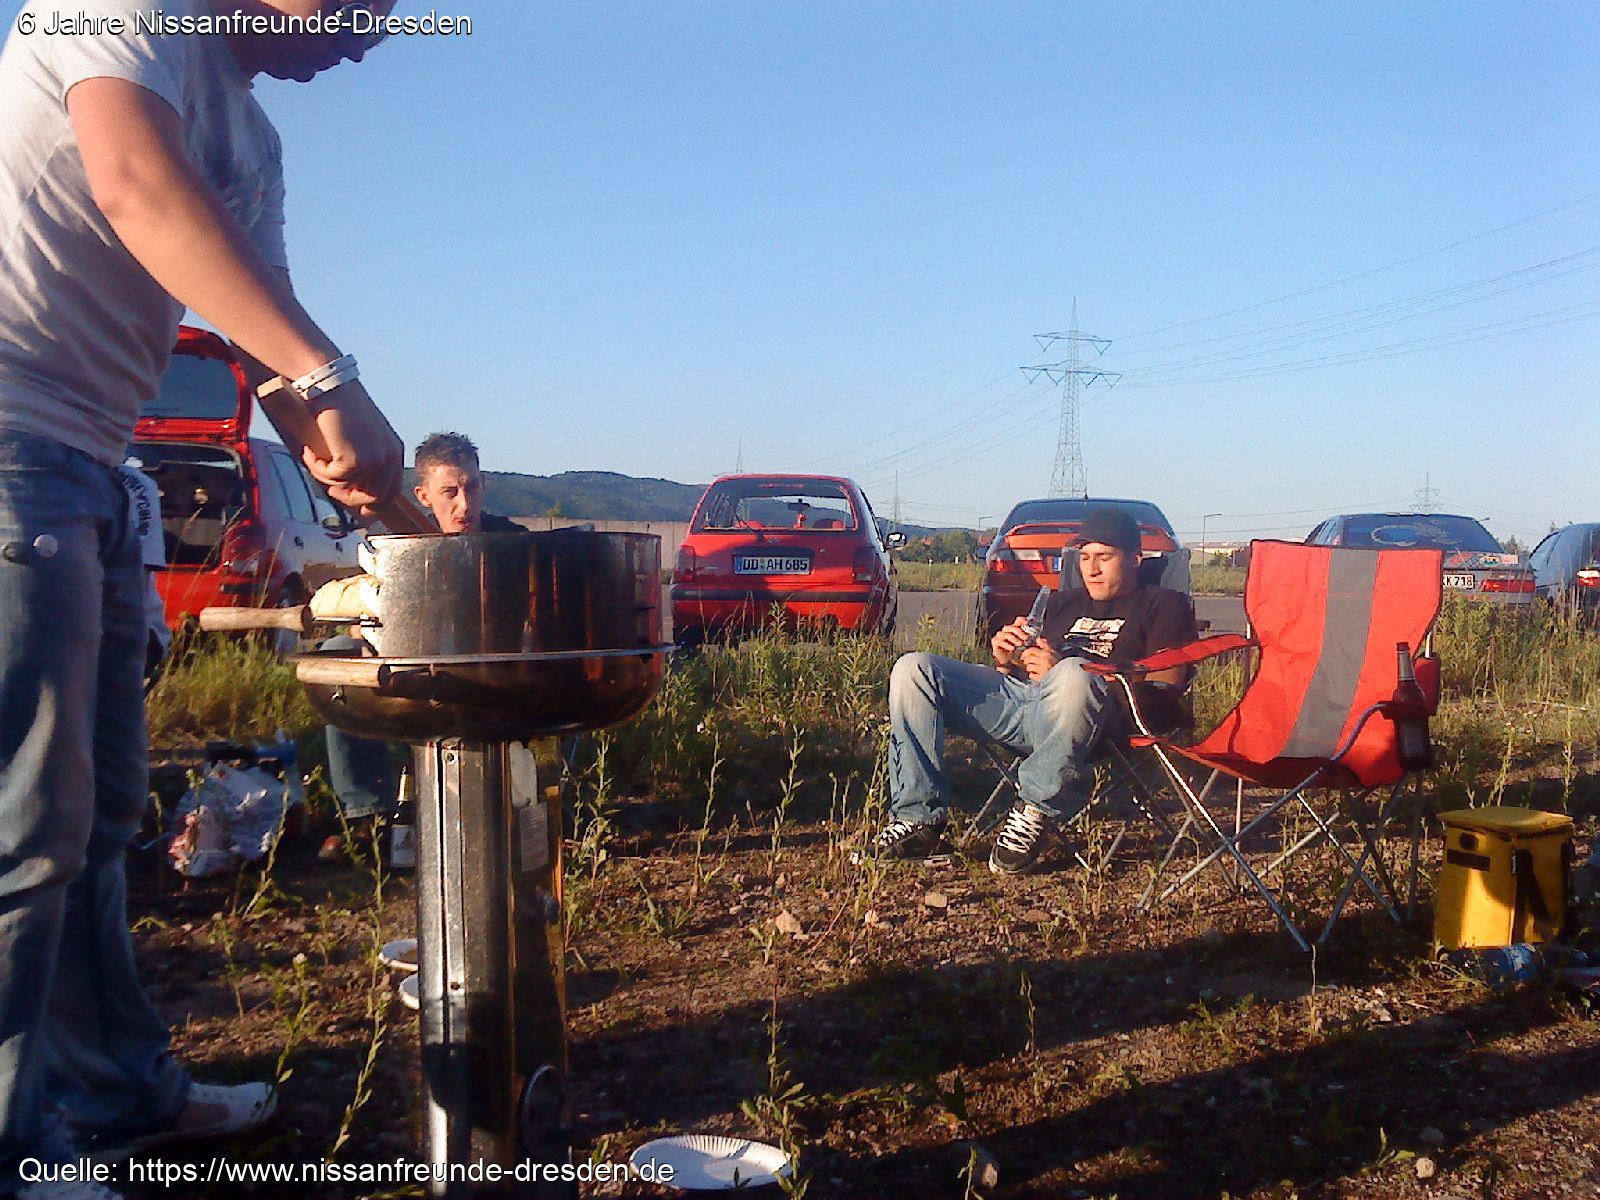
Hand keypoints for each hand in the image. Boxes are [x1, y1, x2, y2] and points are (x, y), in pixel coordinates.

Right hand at [299, 381, 403, 513]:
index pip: (392, 491)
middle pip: (376, 499)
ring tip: (315, 459)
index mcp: (395, 451)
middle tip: (331, 490)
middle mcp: (390, 457)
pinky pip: (333, 479)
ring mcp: (375, 459)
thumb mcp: (361, 437)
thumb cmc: (338, 408)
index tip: (358, 507)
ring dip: (327, 478)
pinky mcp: (355, 460)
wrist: (328, 386)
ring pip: (348, 489)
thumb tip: (355, 492)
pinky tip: (310, 451)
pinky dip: (317, 469)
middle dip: (351, 499)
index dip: (374, 504)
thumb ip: (365, 461)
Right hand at [990, 616, 1036, 668]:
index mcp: (1015, 629)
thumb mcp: (1028, 648)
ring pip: (1005, 633)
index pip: (1018, 620)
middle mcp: (1007, 631)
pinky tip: (1012, 648)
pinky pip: (999, 640)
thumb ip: (1034, 642)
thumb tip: (1043, 638)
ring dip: (1014, 638)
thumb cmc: (1020, 655)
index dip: (1022, 620)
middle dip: (1019, 632)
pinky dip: (1006, 644)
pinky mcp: (995, 642)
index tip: (1027, 623)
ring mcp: (1000, 636)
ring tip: (1020, 644)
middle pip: (1011, 627)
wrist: (1011, 665)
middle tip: (1026, 638)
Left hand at [1014, 641, 1060, 680]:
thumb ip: (1045, 645)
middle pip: (1029, 658)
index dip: (1025, 652)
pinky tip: (1035, 674)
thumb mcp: (1053, 652)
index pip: (1031, 650)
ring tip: (1033, 668)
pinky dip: (1032, 675)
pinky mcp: (1042, 678)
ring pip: (1029, 667)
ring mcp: (1042, 669)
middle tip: (1027, 662)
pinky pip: (1032, 675)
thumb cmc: (1059, 663)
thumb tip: (1038, 639)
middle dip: (1026, 660)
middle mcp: (1044, 661)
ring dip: (1029, 668)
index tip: (1023, 655)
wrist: (1065, 674)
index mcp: (1046, 653)